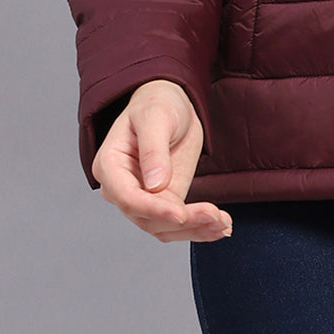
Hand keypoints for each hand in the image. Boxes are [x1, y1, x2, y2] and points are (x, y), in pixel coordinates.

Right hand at [91, 79, 231, 242]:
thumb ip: (153, 149)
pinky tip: (220, 227)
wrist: (171, 103)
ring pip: (163, 227)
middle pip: (147, 218)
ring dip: (194, 229)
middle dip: (182, 222)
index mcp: (110, 166)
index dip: (153, 209)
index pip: (128, 197)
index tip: (180, 214)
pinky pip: (178, 222)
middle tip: (215, 218)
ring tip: (223, 225)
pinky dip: (198, 227)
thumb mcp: (155, 116)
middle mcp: (122, 188)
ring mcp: (143, 198)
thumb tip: (154, 185)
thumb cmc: (156, 103)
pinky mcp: (164, 200)